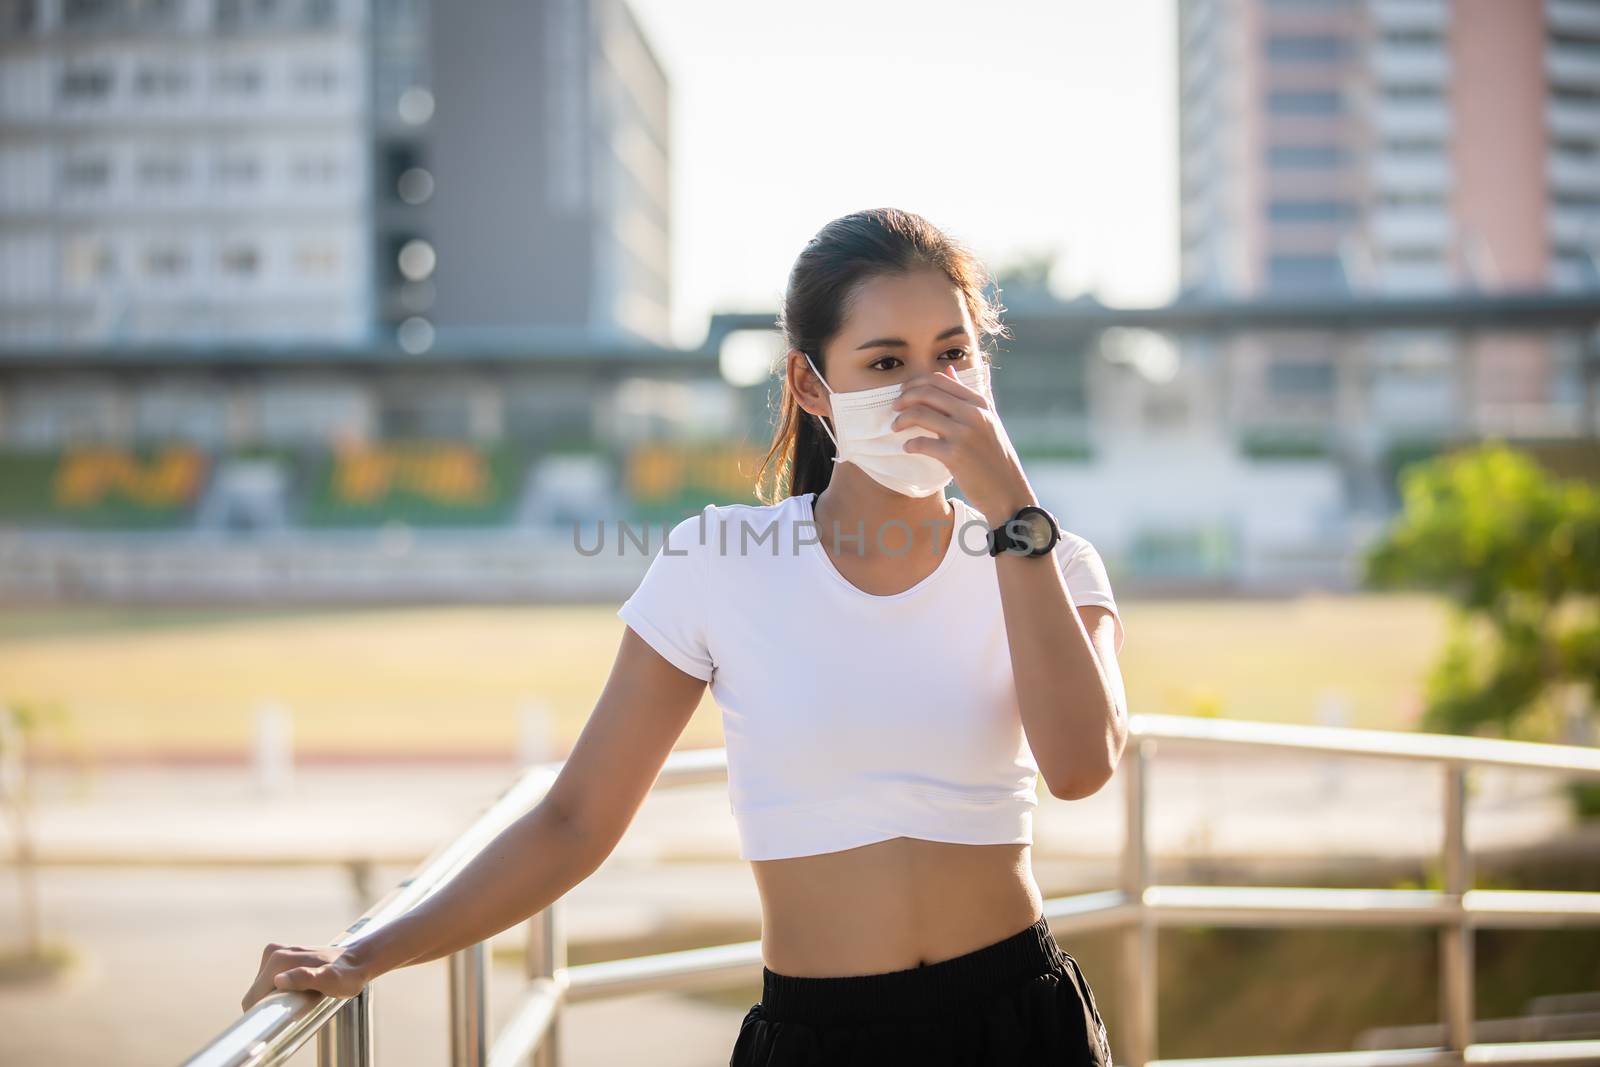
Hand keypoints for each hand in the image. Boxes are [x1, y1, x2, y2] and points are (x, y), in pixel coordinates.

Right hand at [240, 940, 373, 1011]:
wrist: (358, 961)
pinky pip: (270, 982)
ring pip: (263, 988)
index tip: (285, 1014)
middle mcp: (274, 952)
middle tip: (299, 1003)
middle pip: (257, 992)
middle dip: (272, 1003)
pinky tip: (300, 989)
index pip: (252, 997)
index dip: (263, 1012)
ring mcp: (277, 953)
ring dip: (277, 996)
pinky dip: (280, 990)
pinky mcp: (281, 956)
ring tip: (302, 995)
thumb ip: (305, 979)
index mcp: (278, 960)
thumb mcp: (330, 981)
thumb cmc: (346, 975)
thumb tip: (279, 980)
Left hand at [889, 368, 1036, 525]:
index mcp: (980, 402)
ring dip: (901, 420)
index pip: (940, 380)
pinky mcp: (955, 456)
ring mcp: (964, 434)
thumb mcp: (988, 419)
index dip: (916, 383)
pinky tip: (908, 448)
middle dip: (904, 398)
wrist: (1007, 491)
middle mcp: (973, 414)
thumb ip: (968, 394)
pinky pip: (921, 442)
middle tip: (894, 408)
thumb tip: (949, 369)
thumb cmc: (994, 456)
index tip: (904, 393)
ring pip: (920, 414)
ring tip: (895, 427)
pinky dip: (910, 444)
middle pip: (927, 393)